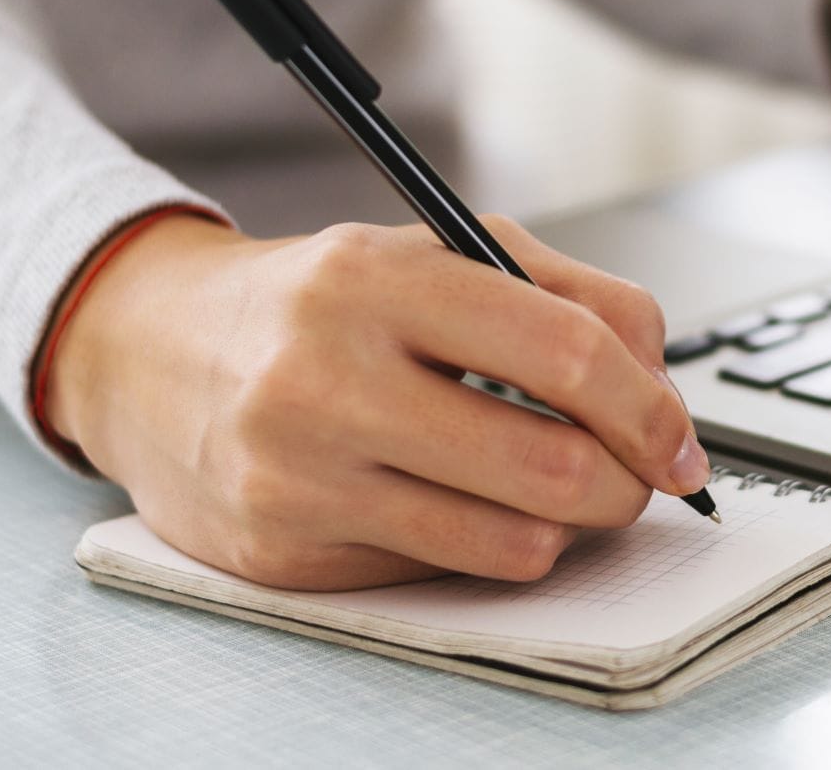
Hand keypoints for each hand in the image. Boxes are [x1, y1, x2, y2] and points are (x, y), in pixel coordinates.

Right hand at [46, 215, 706, 590]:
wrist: (149, 354)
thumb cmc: (317, 302)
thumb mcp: (434, 252)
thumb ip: (564, 292)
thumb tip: (659, 381)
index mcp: (376, 277)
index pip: (564, 350)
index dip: (649, 408)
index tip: (681, 442)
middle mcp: (326, 376)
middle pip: (550, 465)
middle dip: (625, 484)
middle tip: (636, 479)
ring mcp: (298, 476)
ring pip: (508, 544)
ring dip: (567, 529)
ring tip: (557, 492)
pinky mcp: (282, 554)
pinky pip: (441, 576)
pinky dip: (486, 550)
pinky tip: (467, 508)